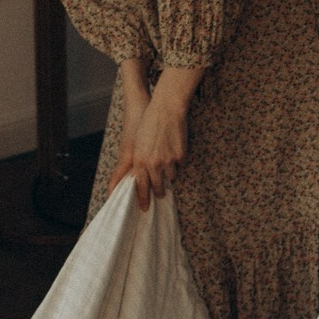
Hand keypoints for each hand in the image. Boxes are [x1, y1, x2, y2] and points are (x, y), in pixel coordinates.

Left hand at [108, 87, 187, 209]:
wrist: (166, 110)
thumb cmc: (149, 123)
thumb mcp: (138, 144)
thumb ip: (141, 161)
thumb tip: (144, 176)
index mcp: (139, 161)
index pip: (141, 187)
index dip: (143, 199)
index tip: (145, 207)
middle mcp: (152, 164)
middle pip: (157, 187)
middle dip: (159, 191)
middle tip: (160, 194)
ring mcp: (167, 161)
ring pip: (170, 176)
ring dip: (169, 172)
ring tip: (168, 162)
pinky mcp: (180, 156)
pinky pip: (180, 165)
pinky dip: (178, 160)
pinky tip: (175, 149)